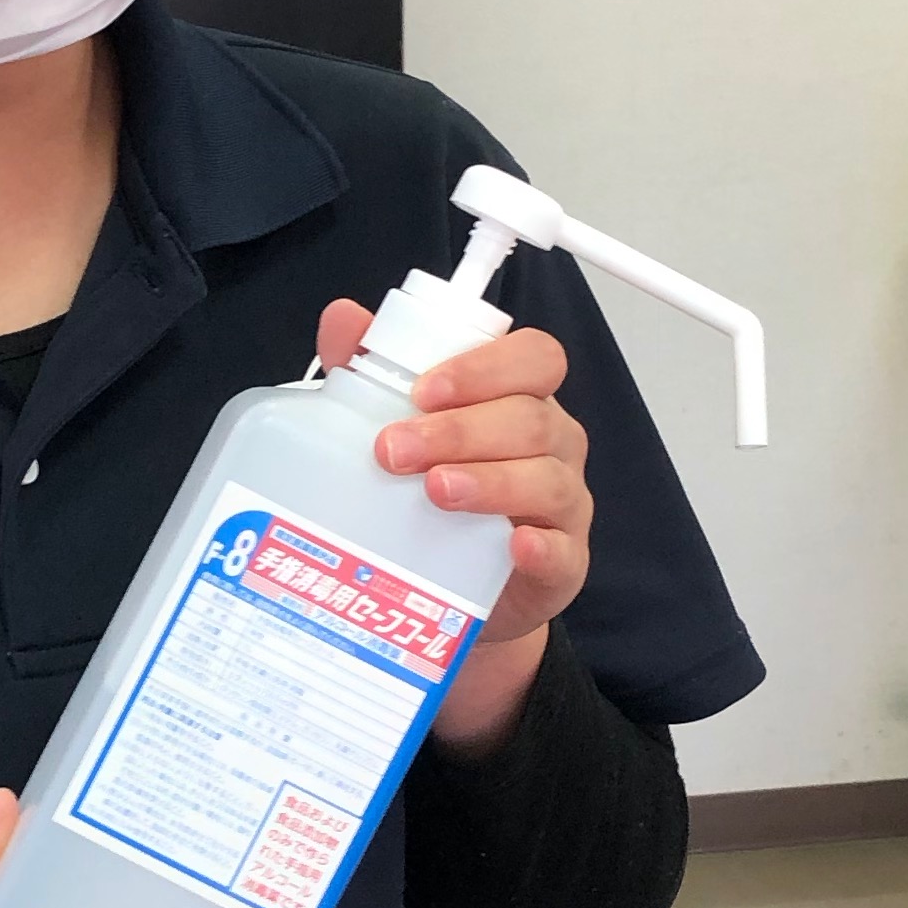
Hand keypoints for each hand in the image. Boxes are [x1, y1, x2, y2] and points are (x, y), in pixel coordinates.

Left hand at [317, 298, 590, 754]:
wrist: (454, 590)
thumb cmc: (435, 495)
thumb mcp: (401, 427)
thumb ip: (372, 371)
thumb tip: (342, 317)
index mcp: (520, 399)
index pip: (532, 359)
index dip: (483, 367)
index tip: (422, 389)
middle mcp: (552, 444)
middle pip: (530, 419)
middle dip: (461, 430)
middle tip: (394, 450)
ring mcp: (563, 505)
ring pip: (548, 479)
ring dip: (490, 481)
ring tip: (435, 490)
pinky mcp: (562, 565)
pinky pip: (565, 551)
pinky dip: (542, 547)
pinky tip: (515, 546)